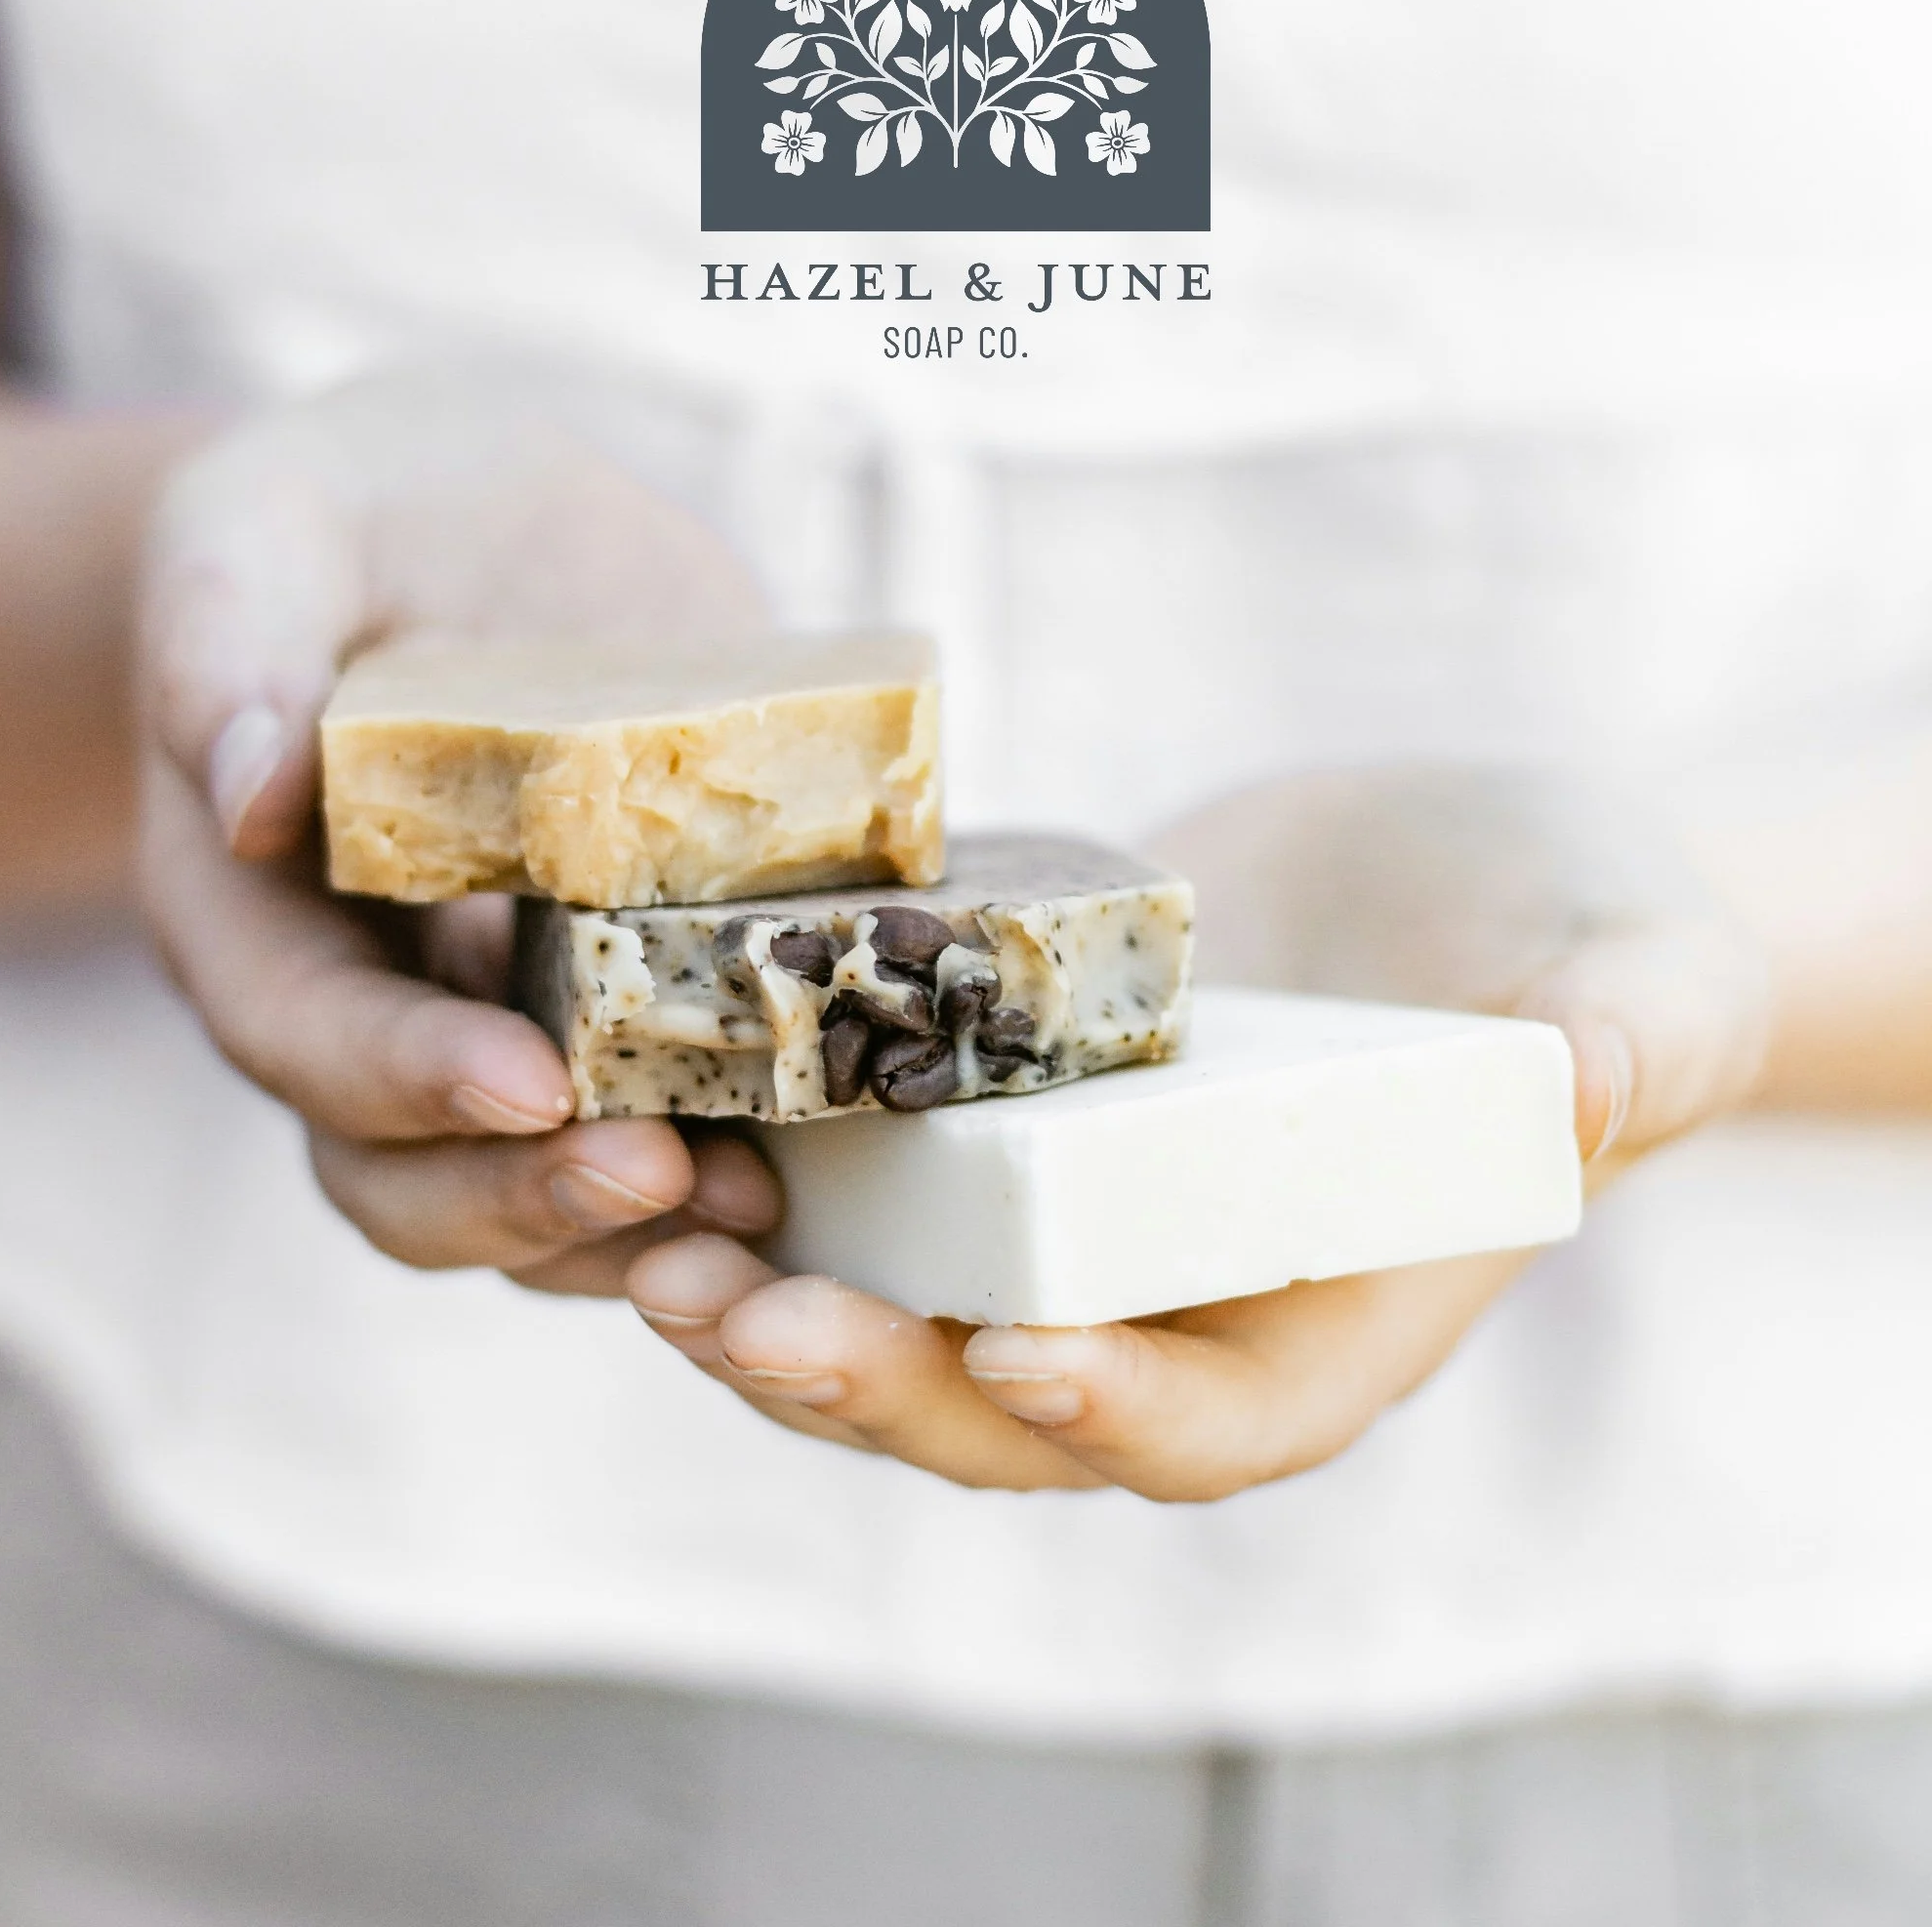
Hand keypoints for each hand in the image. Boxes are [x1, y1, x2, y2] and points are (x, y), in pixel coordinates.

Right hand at [140, 368, 782, 1292]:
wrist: (480, 520)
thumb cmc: (357, 511)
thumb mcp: (270, 522)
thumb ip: (233, 636)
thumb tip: (249, 791)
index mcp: (253, 907)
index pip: (303, 1036)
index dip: (407, 1080)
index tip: (533, 1087)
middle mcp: (365, 998)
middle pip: (407, 1169)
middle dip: (532, 1198)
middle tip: (669, 1177)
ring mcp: (497, 1018)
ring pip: (534, 1190)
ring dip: (642, 1226)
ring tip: (764, 1203)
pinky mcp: (623, 1001)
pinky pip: (661, 1121)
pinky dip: (734, 1155)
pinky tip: (830, 1141)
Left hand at [625, 767, 1770, 1497]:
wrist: (1454, 870)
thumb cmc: (1578, 937)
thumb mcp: (1641, 973)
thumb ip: (1633, 1034)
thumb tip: (1586, 1083)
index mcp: (1340, 1313)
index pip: (1231, 1418)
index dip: (1126, 1409)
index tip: (1020, 1353)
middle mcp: (1184, 1302)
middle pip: (1012, 1406)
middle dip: (873, 1386)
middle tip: (737, 1321)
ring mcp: (1077, 1224)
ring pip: (901, 1321)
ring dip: (769, 1308)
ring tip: (646, 1254)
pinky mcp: (998, 1126)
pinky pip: (863, 1197)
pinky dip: (761, 1186)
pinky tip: (654, 1130)